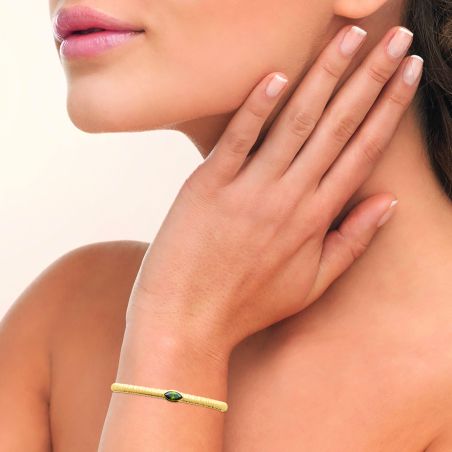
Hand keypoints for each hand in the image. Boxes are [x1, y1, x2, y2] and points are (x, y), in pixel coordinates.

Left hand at [127, 25, 420, 357]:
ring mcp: (249, 190)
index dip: (388, 110)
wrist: (187, 321)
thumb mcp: (311, 285)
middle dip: (371, 78)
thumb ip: (351, 242)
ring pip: (295, 124)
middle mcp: (289, 199)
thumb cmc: (248, 304)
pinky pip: (239, 139)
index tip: (408, 75)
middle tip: (397, 38)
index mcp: (315, 220)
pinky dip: (258, 106)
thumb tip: (388, 202)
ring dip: (325, 76)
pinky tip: (279, 75)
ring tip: (350, 38)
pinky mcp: (208, 186)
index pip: (362, 152)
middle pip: (338, 127)